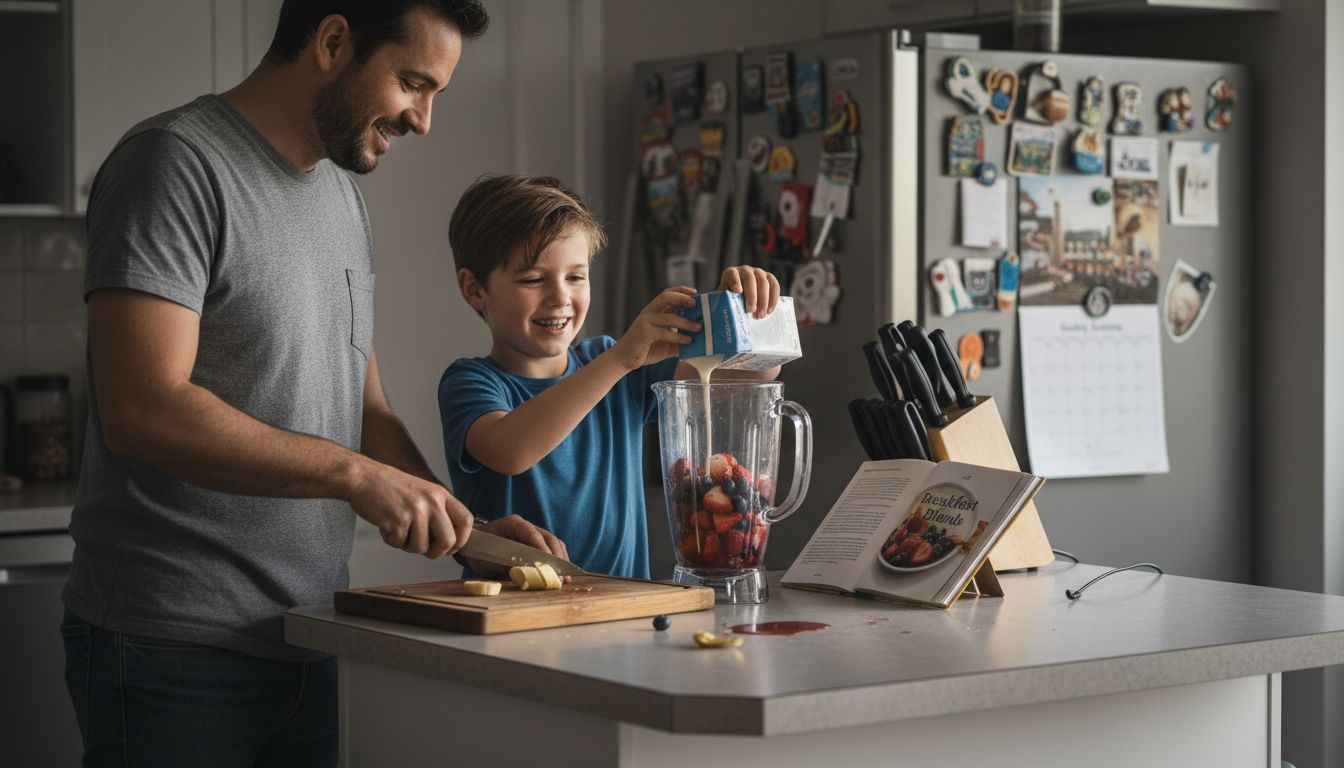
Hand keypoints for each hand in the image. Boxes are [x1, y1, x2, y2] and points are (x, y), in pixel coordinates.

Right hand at [347, 462, 471, 558]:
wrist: (363, 478)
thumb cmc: (390, 487)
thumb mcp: (423, 492)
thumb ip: (437, 512)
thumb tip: (449, 540)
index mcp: (440, 494)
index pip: (466, 520)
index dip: (462, 540)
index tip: (452, 548)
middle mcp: (431, 502)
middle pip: (448, 541)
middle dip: (436, 552)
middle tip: (425, 549)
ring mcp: (415, 511)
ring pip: (421, 547)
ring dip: (407, 545)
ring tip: (399, 529)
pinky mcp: (398, 520)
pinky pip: (400, 544)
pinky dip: (391, 540)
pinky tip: (386, 525)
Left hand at [464, 515, 570, 576]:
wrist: (471, 543)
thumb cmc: (478, 551)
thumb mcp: (490, 560)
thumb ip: (508, 566)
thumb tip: (528, 577)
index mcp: (512, 524)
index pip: (533, 535)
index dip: (544, 550)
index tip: (552, 565)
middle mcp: (525, 525)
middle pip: (548, 538)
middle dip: (557, 558)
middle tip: (563, 577)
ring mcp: (531, 531)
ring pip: (553, 542)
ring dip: (560, 560)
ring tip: (565, 578)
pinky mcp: (534, 541)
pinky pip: (550, 547)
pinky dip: (556, 560)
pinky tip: (559, 573)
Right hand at [610, 286, 699, 370]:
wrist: (624, 359)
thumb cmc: (645, 349)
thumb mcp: (665, 342)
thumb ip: (679, 338)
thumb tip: (699, 340)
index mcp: (653, 311)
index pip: (667, 294)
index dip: (681, 290)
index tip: (695, 292)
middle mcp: (649, 312)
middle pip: (666, 297)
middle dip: (683, 298)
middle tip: (696, 304)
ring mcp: (646, 322)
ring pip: (669, 316)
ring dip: (686, 322)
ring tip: (698, 328)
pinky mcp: (644, 333)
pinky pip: (665, 332)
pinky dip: (678, 336)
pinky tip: (688, 340)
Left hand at [719, 266, 779, 318]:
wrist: (741, 299)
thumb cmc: (730, 301)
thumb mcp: (724, 300)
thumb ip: (723, 303)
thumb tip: (720, 315)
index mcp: (731, 273)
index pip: (732, 274)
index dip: (735, 281)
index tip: (738, 291)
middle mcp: (745, 270)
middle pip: (750, 279)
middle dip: (751, 296)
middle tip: (751, 311)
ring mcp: (759, 273)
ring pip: (764, 283)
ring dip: (763, 300)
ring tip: (760, 315)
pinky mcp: (769, 278)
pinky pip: (774, 286)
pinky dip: (773, 299)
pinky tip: (769, 311)